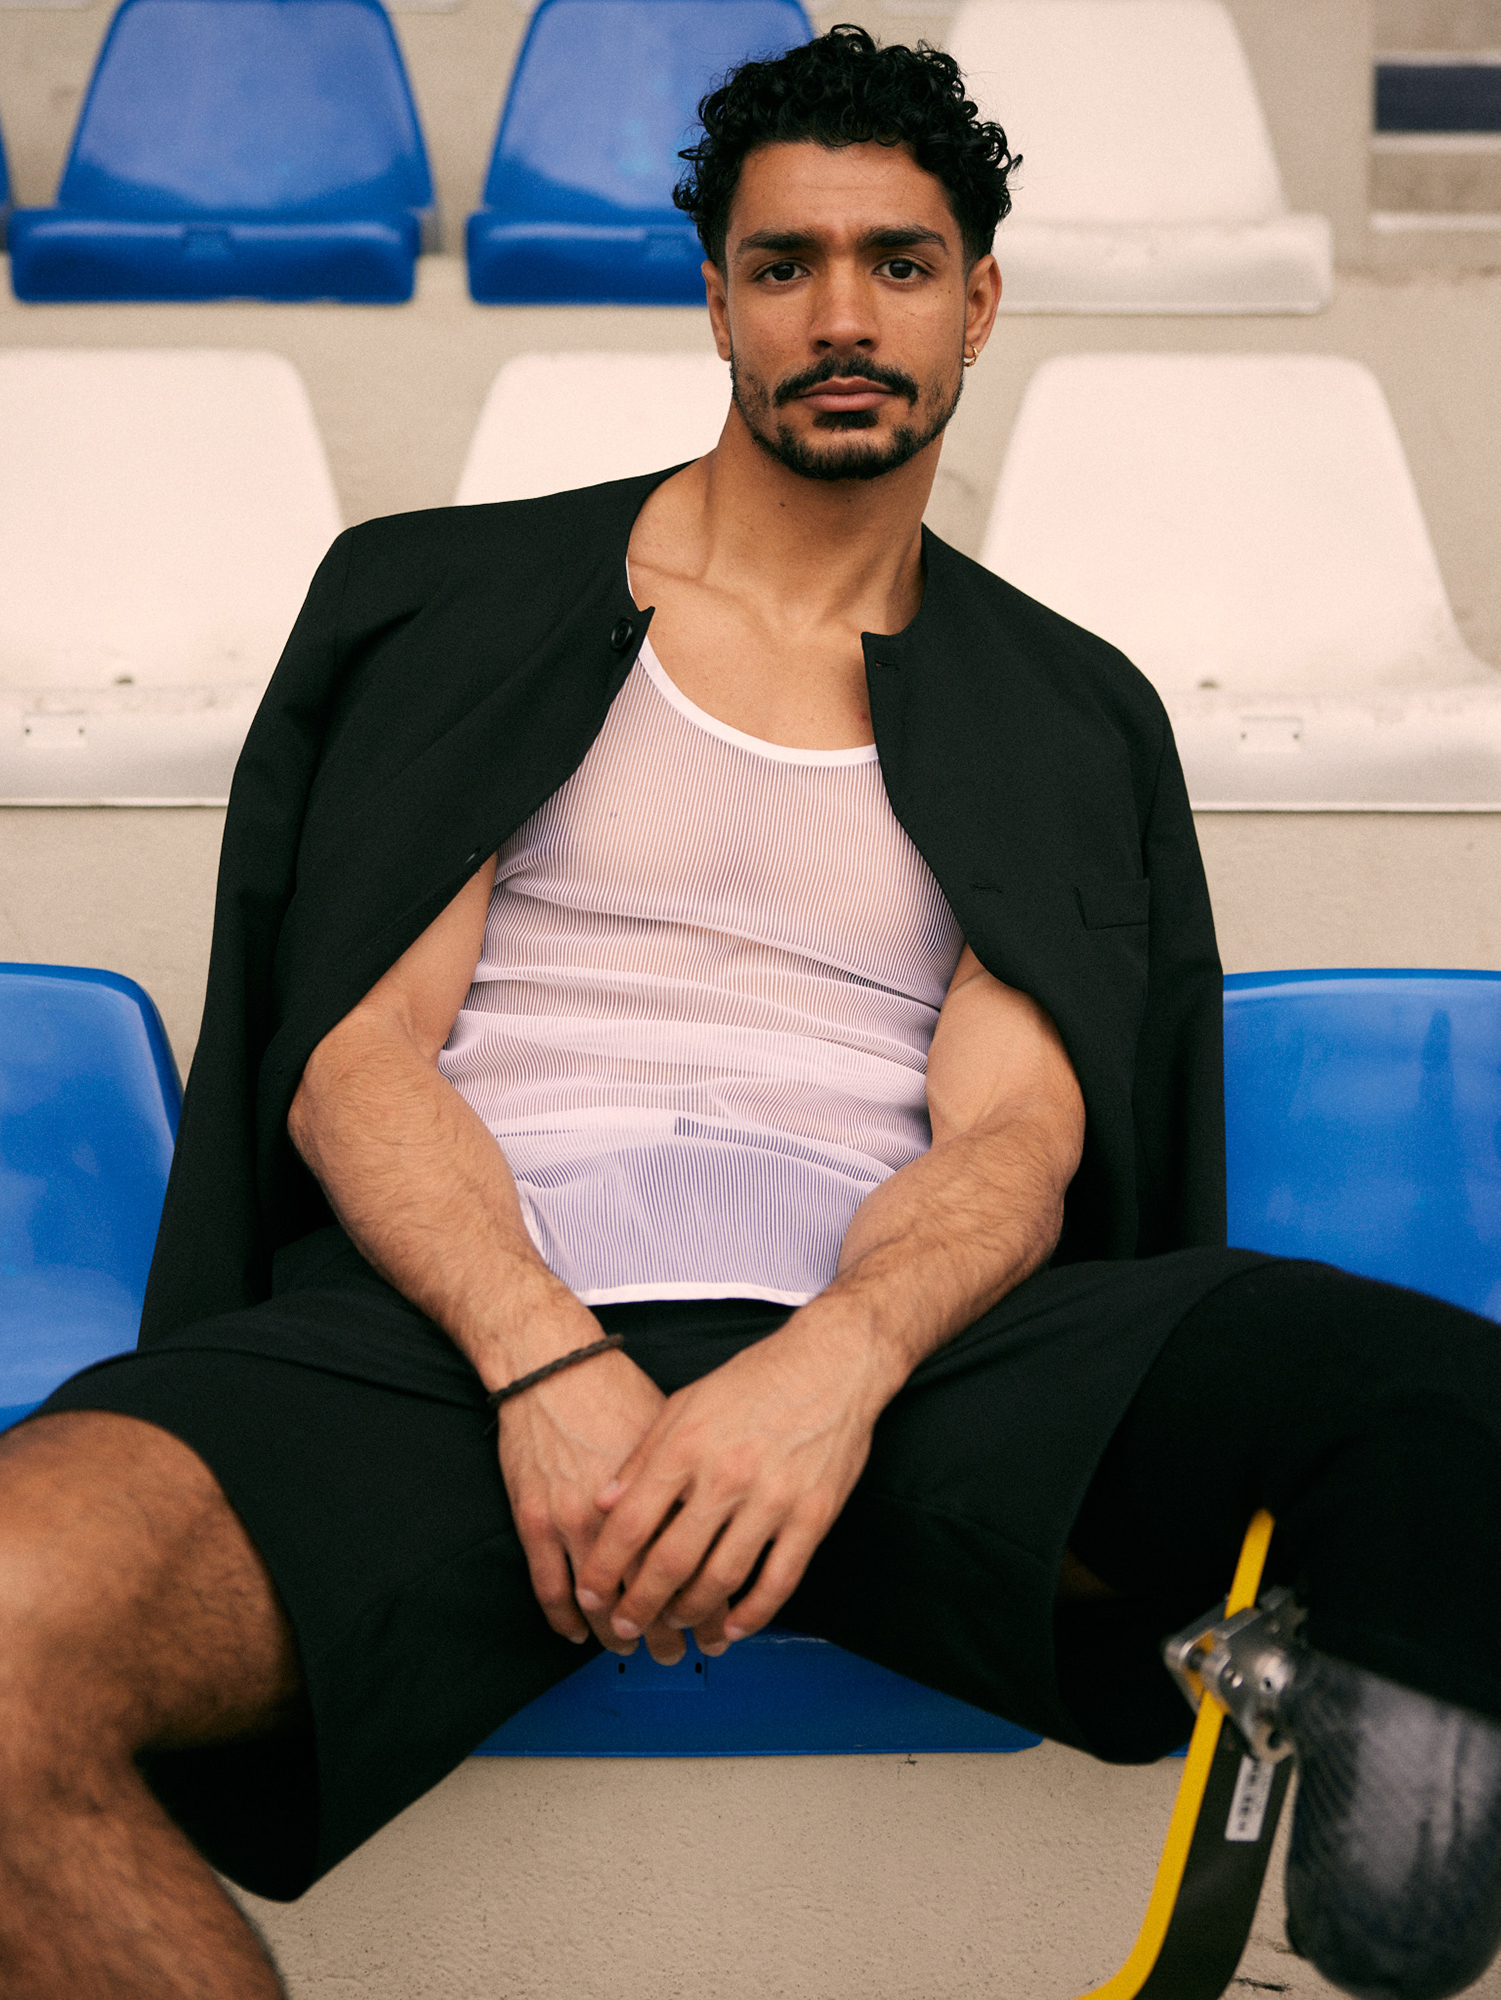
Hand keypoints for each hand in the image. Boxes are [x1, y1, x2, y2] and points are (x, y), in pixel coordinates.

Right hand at [497, 1348, 687, 1662]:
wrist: (552, 1367)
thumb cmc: (616, 1390)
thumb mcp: (675, 1431)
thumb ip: (695, 1483)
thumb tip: (723, 1521)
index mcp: (666, 1490)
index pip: (694, 1567)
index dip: (707, 1606)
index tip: (716, 1628)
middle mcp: (623, 1511)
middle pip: (651, 1593)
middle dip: (668, 1631)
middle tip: (678, 1652)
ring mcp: (573, 1520)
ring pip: (601, 1602)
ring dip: (618, 1634)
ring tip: (632, 1649)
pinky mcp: (535, 1520)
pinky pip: (549, 1589)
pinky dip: (565, 1620)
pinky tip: (578, 1633)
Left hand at [573, 1313, 889, 1652]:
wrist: (832, 1363)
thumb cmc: (756, 1380)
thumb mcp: (686, 1404)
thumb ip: (643, 1456)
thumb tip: (604, 1502)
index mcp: (687, 1446)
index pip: (631, 1523)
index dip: (605, 1568)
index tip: (591, 1593)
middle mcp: (726, 1475)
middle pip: (671, 1562)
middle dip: (641, 1605)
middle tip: (626, 1627)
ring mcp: (772, 1498)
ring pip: (721, 1579)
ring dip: (693, 1614)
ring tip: (677, 1624)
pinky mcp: (813, 1515)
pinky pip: (779, 1580)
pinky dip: (753, 1614)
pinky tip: (734, 1627)